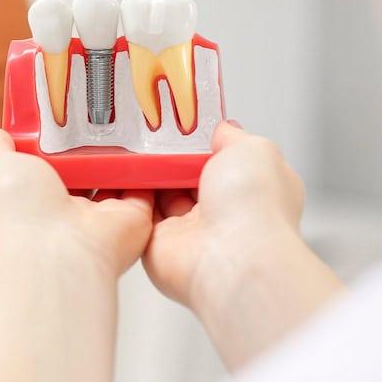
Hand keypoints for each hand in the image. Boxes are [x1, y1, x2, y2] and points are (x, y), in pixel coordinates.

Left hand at [0, 125, 152, 275]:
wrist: (59, 250)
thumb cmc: (20, 212)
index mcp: (30, 197)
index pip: (40, 166)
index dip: (46, 142)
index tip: (57, 112)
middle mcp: (63, 209)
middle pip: (79, 169)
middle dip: (86, 145)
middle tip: (97, 109)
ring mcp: (97, 215)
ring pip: (112, 177)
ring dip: (118, 154)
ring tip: (124, 120)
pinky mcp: (129, 218)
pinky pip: (143, 189)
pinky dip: (147, 170)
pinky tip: (148, 142)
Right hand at [142, 120, 305, 309]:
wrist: (230, 258)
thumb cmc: (254, 208)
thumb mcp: (254, 150)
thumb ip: (233, 137)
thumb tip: (223, 129)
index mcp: (247, 188)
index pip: (219, 160)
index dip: (200, 143)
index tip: (180, 124)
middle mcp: (220, 212)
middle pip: (185, 176)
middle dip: (169, 158)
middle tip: (150, 136)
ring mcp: (189, 231)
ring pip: (160, 194)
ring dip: (149, 177)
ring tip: (135, 153)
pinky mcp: (159, 244)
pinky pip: (140, 215)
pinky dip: (132, 198)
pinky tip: (127, 178)